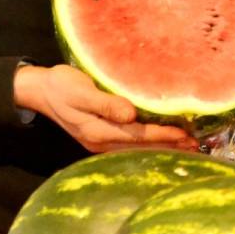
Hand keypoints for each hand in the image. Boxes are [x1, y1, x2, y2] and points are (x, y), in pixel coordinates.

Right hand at [14, 64, 197, 153]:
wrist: (39, 89)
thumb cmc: (60, 86)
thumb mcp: (80, 92)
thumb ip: (105, 103)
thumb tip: (130, 114)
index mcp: (98, 132)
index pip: (138, 135)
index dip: (163, 135)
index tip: (185, 135)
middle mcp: (101, 142)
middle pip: (141, 147)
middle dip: (168, 146)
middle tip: (195, 146)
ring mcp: (100, 141)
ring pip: (137, 148)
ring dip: (160, 146)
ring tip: (184, 146)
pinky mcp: (100, 135)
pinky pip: (129, 143)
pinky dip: (148, 142)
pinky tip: (159, 139)